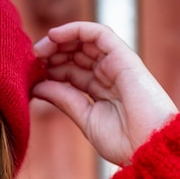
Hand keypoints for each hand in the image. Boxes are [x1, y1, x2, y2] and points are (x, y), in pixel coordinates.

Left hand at [32, 21, 177, 164]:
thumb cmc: (123, 142)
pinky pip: (98, 34)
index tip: (31, 74)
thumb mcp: (84, 118)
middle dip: (52, 54)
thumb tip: (37, 86)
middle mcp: (109, 74)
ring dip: (59, 41)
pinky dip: (75, 29)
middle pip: (76, 55)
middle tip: (31, 59)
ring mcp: (117, 65)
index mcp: (101, 91)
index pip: (71, 72)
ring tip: (39, 50)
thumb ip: (63, 99)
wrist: (148, 149)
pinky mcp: (124, 57)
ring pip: (84, 42)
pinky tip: (54, 35)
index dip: (50, 70)